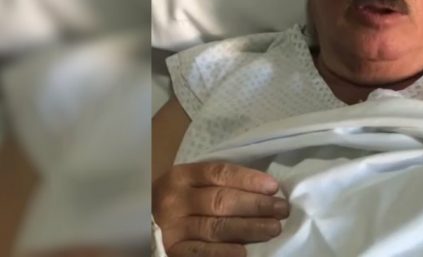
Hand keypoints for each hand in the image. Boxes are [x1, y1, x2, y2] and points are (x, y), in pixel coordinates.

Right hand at [152, 162, 288, 256]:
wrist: (141, 221)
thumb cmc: (179, 199)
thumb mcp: (191, 183)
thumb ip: (219, 182)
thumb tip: (266, 189)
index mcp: (182, 176)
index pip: (220, 174)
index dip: (249, 180)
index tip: (274, 187)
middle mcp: (175, 200)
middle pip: (221, 201)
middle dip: (256, 205)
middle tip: (282, 210)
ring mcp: (172, 227)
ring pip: (216, 227)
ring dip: (249, 228)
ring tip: (273, 229)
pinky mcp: (173, 250)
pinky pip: (201, 253)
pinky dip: (224, 253)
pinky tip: (244, 253)